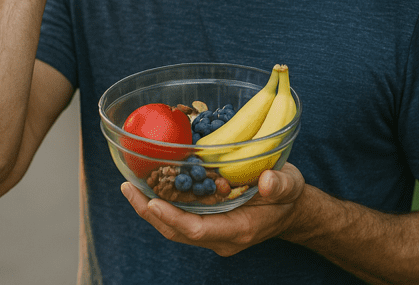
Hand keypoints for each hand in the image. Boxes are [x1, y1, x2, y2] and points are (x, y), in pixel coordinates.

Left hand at [121, 164, 306, 256]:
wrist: (289, 210)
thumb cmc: (288, 196)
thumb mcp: (290, 186)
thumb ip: (280, 185)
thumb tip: (267, 181)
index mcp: (238, 228)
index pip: (198, 230)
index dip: (173, 218)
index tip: (152, 202)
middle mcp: (220, 236)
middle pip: (177, 230)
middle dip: (150, 212)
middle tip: (128, 188)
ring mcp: (212, 232)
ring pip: (174, 226)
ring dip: (150, 208)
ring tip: (129, 186)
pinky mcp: (207, 222)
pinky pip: (179, 218)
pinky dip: (161, 204)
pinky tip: (147, 185)